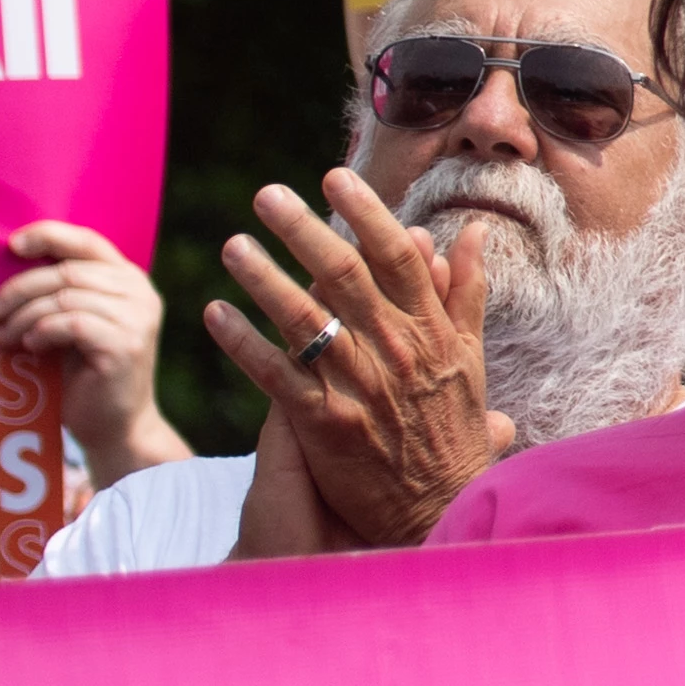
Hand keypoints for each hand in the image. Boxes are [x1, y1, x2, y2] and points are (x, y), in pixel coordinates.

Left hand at [0, 222, 184, 474]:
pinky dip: (42, 332)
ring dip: (24, 316)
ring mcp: (137, 319)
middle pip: (68, 271)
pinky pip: (71, 323)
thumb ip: (60, 295)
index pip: (89, 242)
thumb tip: (7, 270)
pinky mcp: (125, 346)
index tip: (11, 245)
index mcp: (129, 280)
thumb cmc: (85, 375)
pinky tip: (30, 348)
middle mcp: (140, 293)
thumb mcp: (74, 324)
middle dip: (21, 288)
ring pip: (65, 297)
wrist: (115, 427)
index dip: (49, 236)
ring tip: (3, 337)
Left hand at [197, 169, 510, 548]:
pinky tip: (214, 313)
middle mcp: (395, 350)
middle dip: (302, 230)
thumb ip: (465, 292)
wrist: (438, 507)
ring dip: (263, 278)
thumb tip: (469, 232)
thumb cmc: (451, 429)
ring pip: (303, 319)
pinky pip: (274, 375)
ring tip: (234, 245)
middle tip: (266, 196)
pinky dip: (242, 342)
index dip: (365, 213)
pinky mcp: (324, 426)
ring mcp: (359, 387)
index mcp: (431, 329)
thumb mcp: (470, 356)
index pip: (395, 256)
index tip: (335, 177)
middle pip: (343, 276)